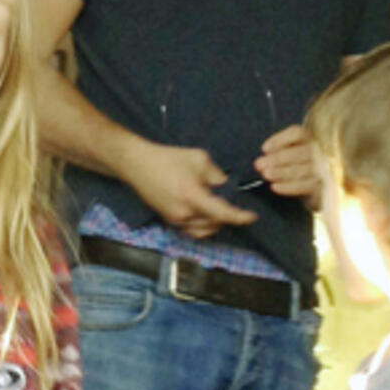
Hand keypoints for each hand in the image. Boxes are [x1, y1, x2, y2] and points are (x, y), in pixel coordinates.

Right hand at [120, 141, 257, 239]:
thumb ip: (216, 175)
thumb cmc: (168, 158)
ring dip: (215, 224)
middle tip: (232, 203)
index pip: (222, 213)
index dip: (240, 217)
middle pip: (215, 224)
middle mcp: (184, 213)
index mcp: (193, 196)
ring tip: (219, 211)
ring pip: (203, 231)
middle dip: (226, 216)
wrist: (137, 164)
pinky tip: (205, 216)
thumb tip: (223, 186)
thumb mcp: (199, 159)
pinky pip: (191, 231)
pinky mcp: (168, 220)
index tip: (252, 217)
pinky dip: (202, 227)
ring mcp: (175, 220)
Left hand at [254, 124, 322, 205]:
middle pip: (298, 153)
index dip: (280, 140)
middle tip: (260, 164)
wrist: (315, 185)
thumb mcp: (289, 152)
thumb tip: (266, 153)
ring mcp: (323, 169)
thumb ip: (278, 150)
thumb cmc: (298, 163)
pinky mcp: (322, 186)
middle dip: (277, 159)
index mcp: (309, 137)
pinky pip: (305, 186)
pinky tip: (275, 187)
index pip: (297, 133)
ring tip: (266, 174)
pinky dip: (289, 187)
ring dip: (281, 172)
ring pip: (301, 170)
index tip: (264, 149)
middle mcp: (319, 151)